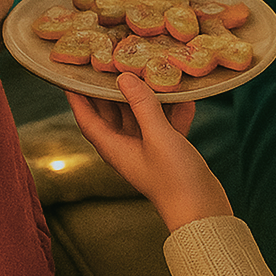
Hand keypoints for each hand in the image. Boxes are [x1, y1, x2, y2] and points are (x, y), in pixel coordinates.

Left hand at [67, 73, 232, 231]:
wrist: (205, 213)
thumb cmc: (176, 179)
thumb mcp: (158, 137)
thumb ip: (142, 105)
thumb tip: (124, 77)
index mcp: (115, 148)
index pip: (87, 119)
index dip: (77, 97)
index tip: (70, 74)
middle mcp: (127, 148)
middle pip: (111, 113)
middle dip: (108, 89)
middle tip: (108, 61)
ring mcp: (148, 150)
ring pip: (139, 116)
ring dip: (143, 96)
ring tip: (145, 68)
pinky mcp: (168, 152)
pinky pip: (164, 124)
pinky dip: (171, 109)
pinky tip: (183, 93)